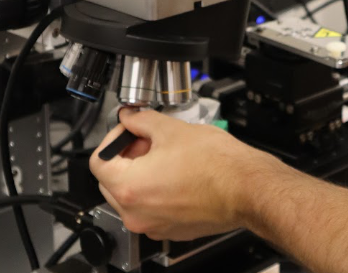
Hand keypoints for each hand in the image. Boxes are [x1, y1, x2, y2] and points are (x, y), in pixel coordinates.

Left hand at [89, 109, 282, 240]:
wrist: (248, 188)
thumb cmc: (218, 165)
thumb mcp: (173, 129)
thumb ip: (142, 121)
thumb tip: (131, 117)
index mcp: (129, 187)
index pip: (99, 161)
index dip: (114, 138)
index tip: (130, 130)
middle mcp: (136, 213)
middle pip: (111, 182)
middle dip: (126, 157)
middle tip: (148, 141)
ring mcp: (154, 225)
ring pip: (132, 198)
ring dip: (141, 176)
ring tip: (167, 157)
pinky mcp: (172, 230)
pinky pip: (152, 210)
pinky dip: (157, 193)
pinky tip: (178, 175)